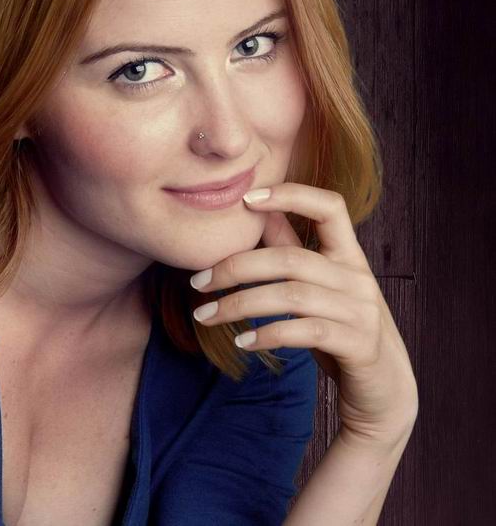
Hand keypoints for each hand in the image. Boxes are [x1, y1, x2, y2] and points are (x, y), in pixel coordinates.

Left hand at [189, 183, 418, 446]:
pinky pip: (305, 332)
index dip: (292, 195)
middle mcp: (357, 277)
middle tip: (197, 282)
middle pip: (290, 259)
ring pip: (291, 296)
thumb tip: (257, 211)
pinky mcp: (358, 345)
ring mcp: (360, 311)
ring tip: (206, 315)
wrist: (384, 388)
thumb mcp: (320, 285)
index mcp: (349, 254)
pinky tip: (242, 342)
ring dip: (240, 305)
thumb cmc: (341, 327)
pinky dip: (269, 334)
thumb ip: (291, 249)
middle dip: (236, 268)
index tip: (246, 198)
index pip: (330, 207)